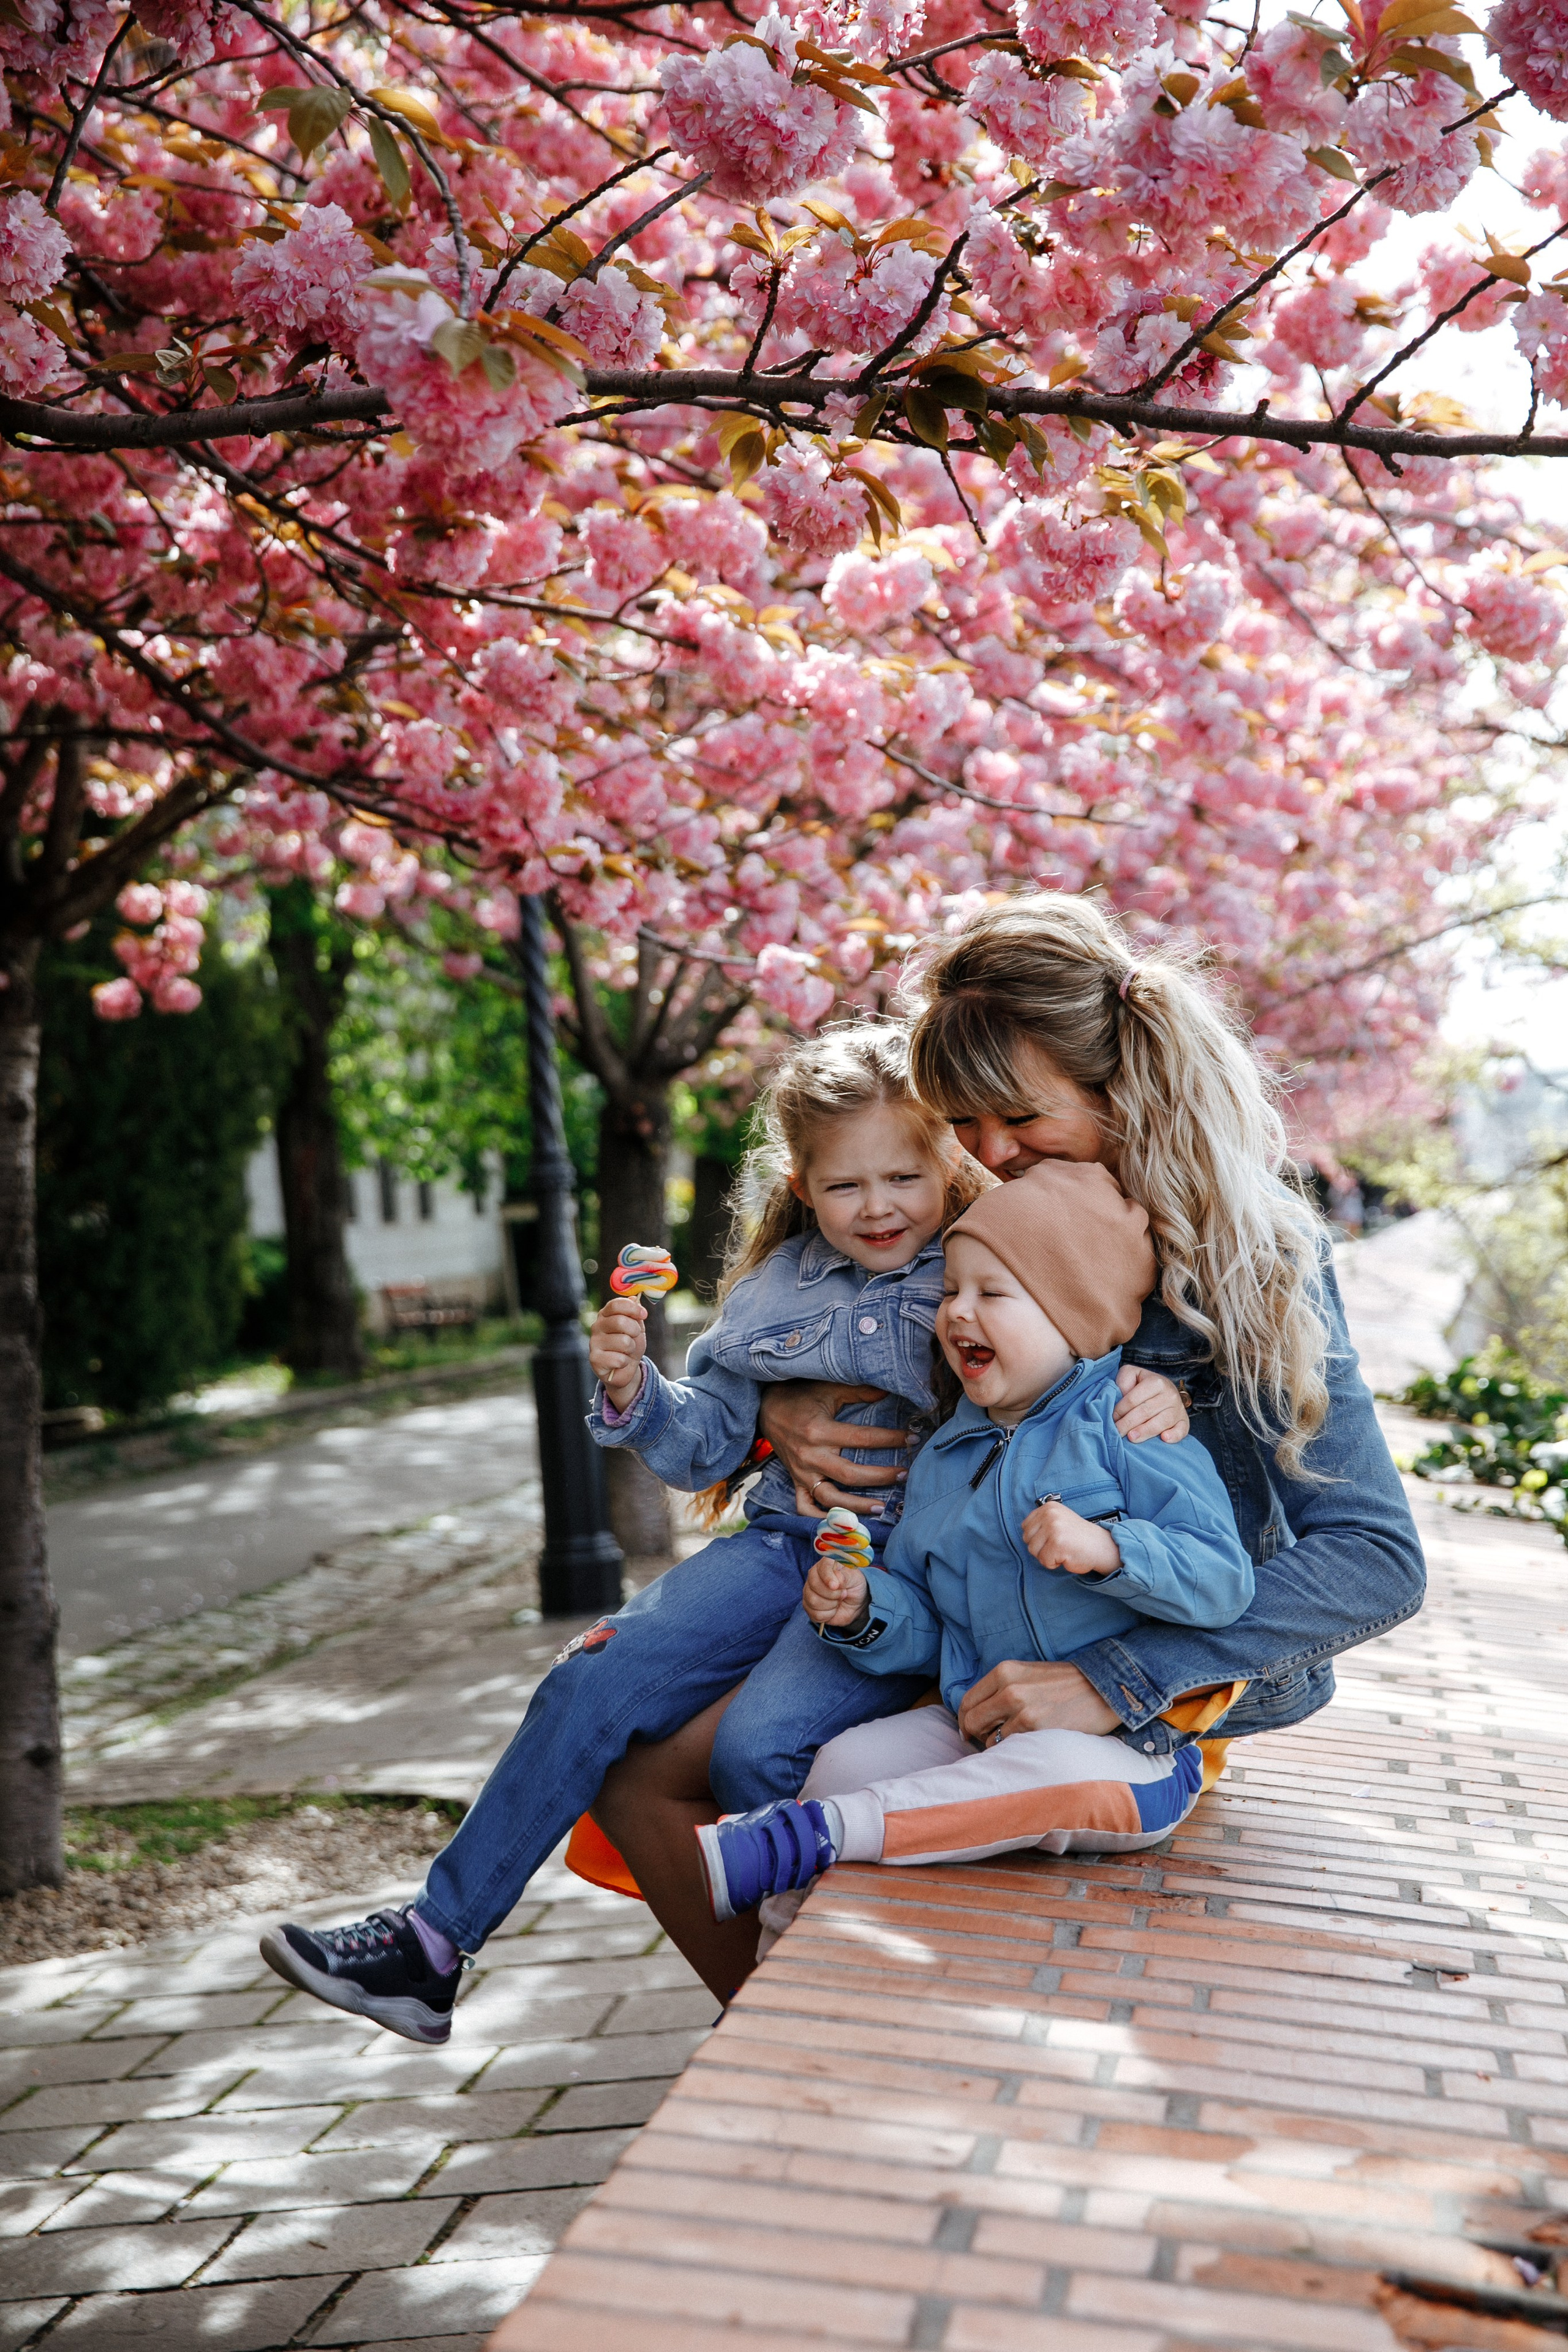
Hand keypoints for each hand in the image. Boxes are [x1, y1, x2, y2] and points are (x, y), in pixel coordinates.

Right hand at [588, 1296, 646, 1410]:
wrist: (625, 1369)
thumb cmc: (630, 1345)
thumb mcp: (637, 1327)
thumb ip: (635, 1313)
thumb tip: (633, 1298)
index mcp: (606, 1315)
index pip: (616, 1304)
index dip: (632, 1308)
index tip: (644, 1314)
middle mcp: (597, 1326)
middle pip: (621, 1321)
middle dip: (635, 1331)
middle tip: (634, 1338)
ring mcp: (594, 1342)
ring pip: (623, 1342)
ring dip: (631, 1349)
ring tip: (626, 1352)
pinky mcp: (594, 1359)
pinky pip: (619, 1359)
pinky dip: (625, 1362)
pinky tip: (619, 1363)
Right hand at [758, 1382, 911, 1518]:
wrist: (768, 1408)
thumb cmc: (802, 1397)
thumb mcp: (830, 1389)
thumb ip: (860, 1391)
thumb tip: (890, 1390)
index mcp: (820, 1431)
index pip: (862, 1438)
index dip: (890, 1439)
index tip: (912, 1438)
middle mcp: (810, 1456)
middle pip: (849, 1475)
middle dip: (880, 1477)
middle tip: (904, 1475)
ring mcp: (802, 1472)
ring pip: (830, 1498)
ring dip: (856, 1506)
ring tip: (881, 1507)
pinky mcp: (795, 1481)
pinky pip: (805, 1507)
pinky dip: (820, 1518)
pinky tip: (841, 1522)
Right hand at [803, 1558, 868, 1626]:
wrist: (856, 1603)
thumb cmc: (855, 1586)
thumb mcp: (855, 1578)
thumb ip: (846, 1576)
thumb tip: (837, 1578)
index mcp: (826, 1564)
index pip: (822, 1567)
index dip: (828, 1577)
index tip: (836, 1586)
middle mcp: (814, 1575)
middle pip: (815, 1586)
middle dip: (833, 1594)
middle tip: (843, 1593)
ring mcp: (809, 1591)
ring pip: (813, 1601)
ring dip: (831, 1605)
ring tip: (838, 1601)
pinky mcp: (809, 1606)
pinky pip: (815, 1614)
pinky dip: (828, 1615)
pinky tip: (833, 1609)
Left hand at [958, 1659, 1121, 1746]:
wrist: (1103, 1689)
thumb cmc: (1065, 1685)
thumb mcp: (1028, 1675)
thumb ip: (1001, 1689)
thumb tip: (975, 1715)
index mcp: (1005, 1671)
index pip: (967, 1701)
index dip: (965, 1720)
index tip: (969, 1731)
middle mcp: (1009, 1688)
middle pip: (972, 1720)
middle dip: (975, 1736)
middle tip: (986, 1742)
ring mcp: (1022, 1709)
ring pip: (989, 1739)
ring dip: (997, 1745)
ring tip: (1016, 1742)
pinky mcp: (1035, 1728)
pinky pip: (1009, 1748)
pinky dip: (1013, 1751)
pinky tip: (1027, 1746)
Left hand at [1022, 1498, 1121, 1577]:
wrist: (1100, 1546)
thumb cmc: (1077, 1537)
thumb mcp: (1058, 1520)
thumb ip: (1041, 1522)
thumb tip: (1023, 1532)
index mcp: (1048, 1507)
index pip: (1025, 1527)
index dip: (1038, 1538)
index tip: (1054, 1537)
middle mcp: (1049, 1515)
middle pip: (1027, 1539)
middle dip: (1041, 1548)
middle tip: (1059, 1545)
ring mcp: (1053, 1528)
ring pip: (1034, 1551)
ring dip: (1047, 1556)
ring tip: (1063, 1550)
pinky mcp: (1057, 1543)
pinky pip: (1044, 1561)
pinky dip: (1054, 1563)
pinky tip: (1066, 1556)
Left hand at [1113, 1364, 1188, 1443]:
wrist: (1165, 1391)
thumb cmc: (1143, 1386)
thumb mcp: (1132, 1375)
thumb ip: (1123, 1380)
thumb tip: (1119, 1396)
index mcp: (1156, 1382)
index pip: (1134, 1399)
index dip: (1120, 1410)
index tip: (1111, 1419)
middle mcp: (1170, 1394)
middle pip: (1145, 1412)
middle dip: (1128, 1424)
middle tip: (1116, 1432)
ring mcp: (1178, 1409)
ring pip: (1161, 1422)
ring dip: (1145, 1431)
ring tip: (1131, 1438)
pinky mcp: (1184, 1422)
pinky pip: (1181, 1430)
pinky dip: (1174, 1435)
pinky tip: (1164, 1439)